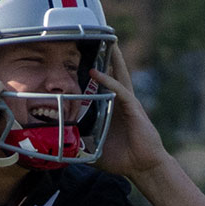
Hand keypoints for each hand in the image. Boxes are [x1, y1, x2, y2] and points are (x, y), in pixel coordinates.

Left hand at [89, 46, 169, 178]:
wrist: (143, 167)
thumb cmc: (122, 159)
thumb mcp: (95, 152)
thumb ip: (80, 148)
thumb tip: (61, 151)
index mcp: (113, 110)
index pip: (104, 86)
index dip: (99, 72)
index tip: (86, 58)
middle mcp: (121, 103)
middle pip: (115, 74)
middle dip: (109, 57)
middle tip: (101, 37)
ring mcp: (128, 104)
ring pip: (120, 76)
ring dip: (114, 59)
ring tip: (109, 41)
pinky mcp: (133, 109)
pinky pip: (119, 90)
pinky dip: (109, 81)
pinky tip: (97, 72)